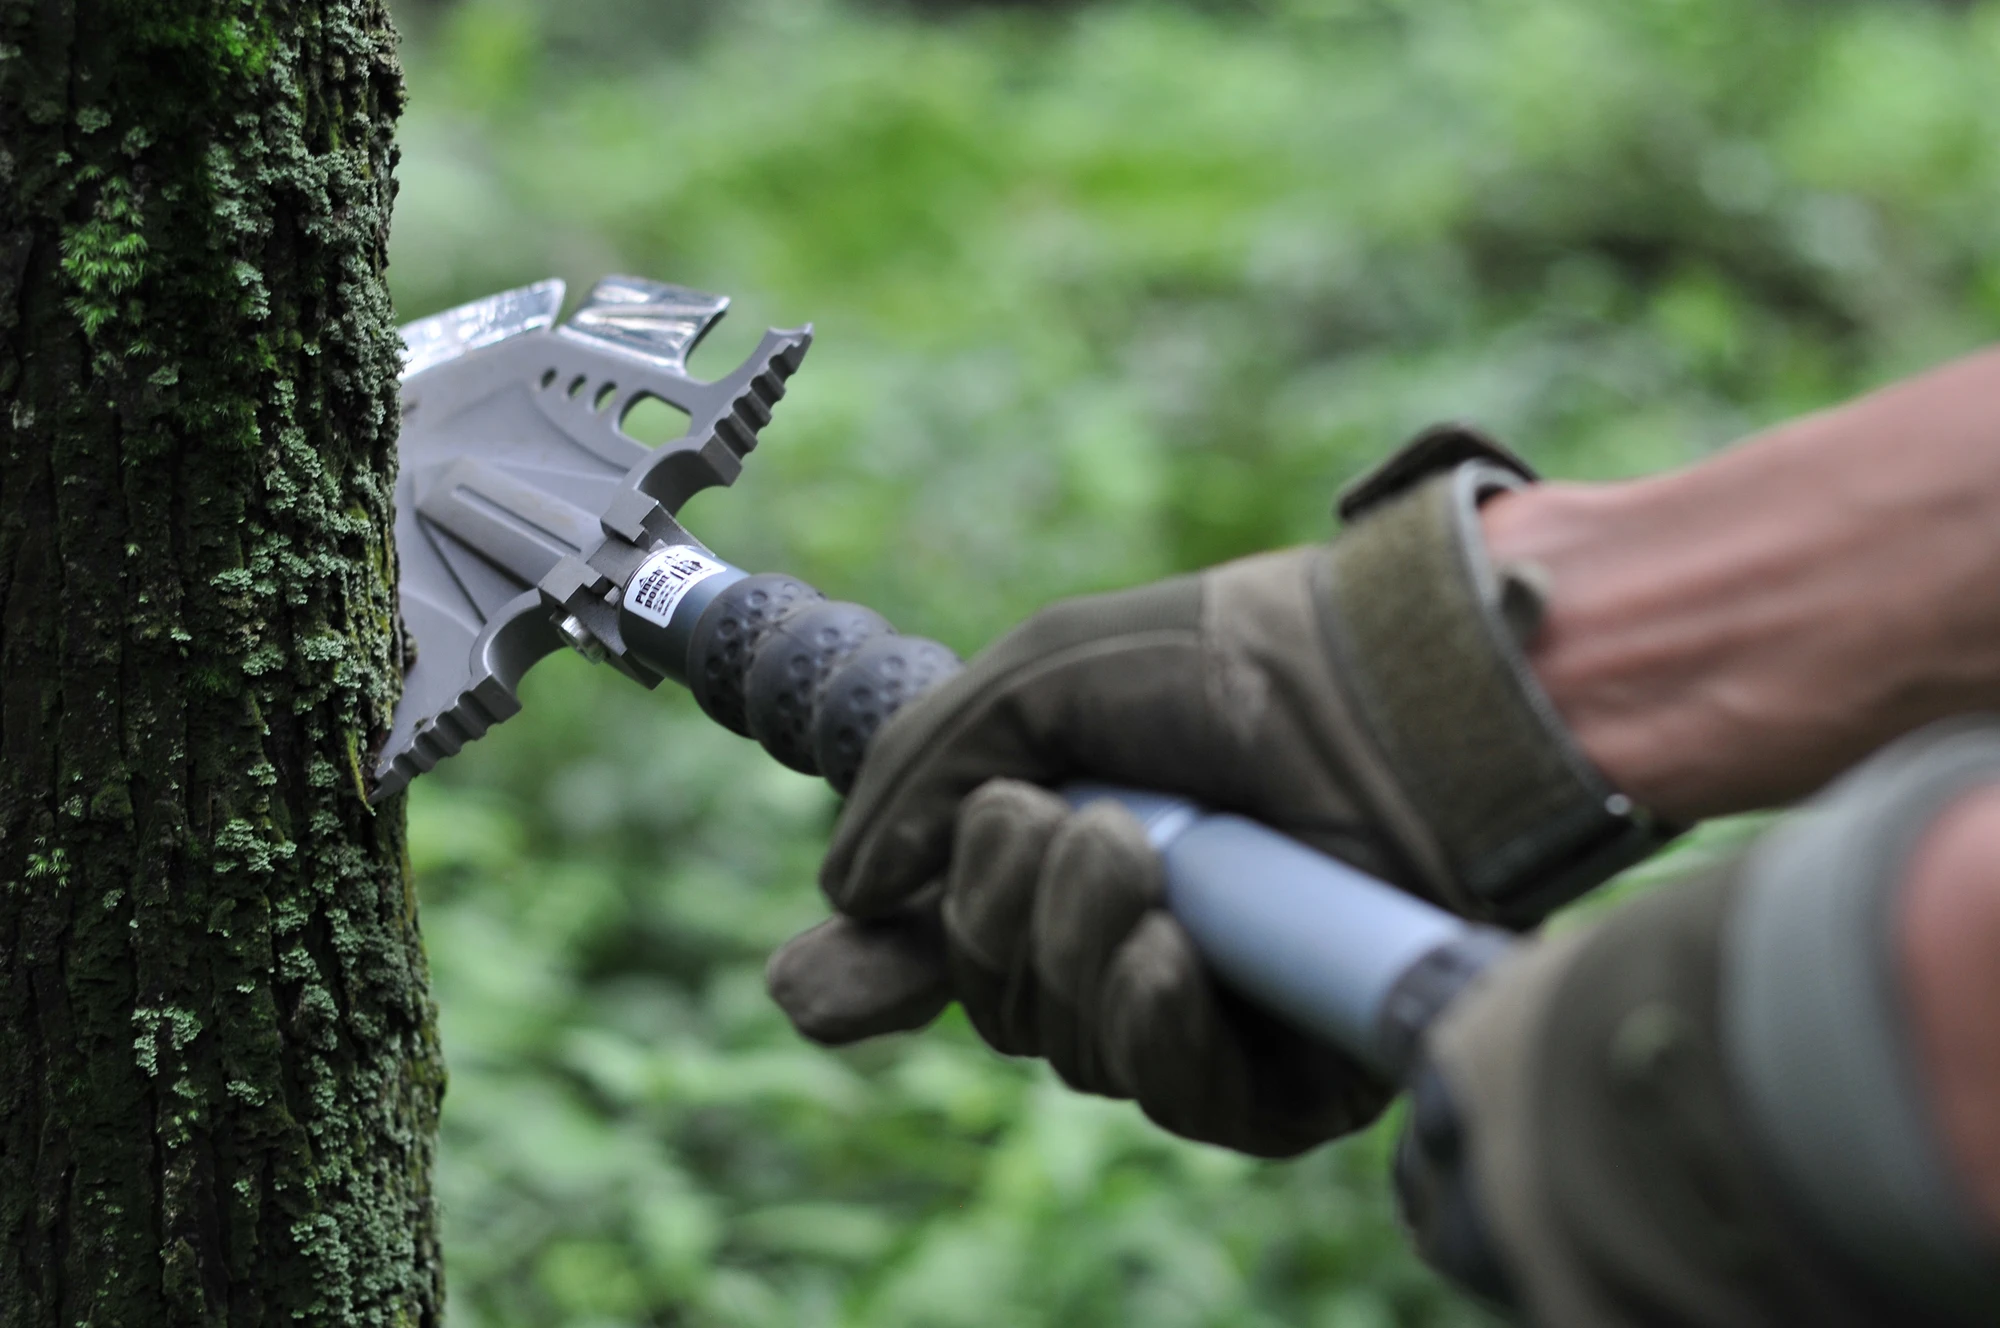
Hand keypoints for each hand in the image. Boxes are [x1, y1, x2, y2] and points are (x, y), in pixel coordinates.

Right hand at [774, 546, 1406, 1154]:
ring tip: (1139, 853)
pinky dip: (1151, 1025)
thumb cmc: (1228, 661)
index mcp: (1064, 856)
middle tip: (1054, 818)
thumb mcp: (1041, 680)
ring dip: (1075, 947)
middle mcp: (1125, 944)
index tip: (811, 983)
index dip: (876, 975)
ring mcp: (1206, 1013)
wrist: (1391, 688)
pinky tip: (1171, 951)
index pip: (947, 950)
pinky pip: (1178, 1097)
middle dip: (993, 914)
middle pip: (996, 1001)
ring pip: (1071, 1048)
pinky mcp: (1288, 1073)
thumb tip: (844, 896)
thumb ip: (923, 772)